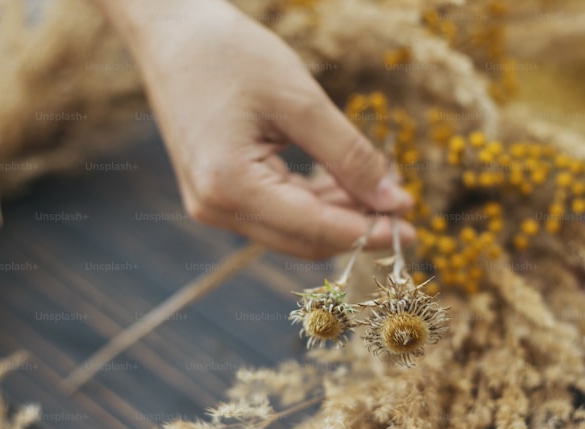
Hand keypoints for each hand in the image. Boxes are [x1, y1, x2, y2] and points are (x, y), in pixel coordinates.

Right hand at [96, 0, 415, 258]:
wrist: (171, 32)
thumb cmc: (229, 54)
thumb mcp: (301, 100)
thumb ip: (350, 157)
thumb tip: (394, 201)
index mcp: (230, 185)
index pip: (314, 229)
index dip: (368, 231)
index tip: (414, 226)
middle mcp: (216, 207)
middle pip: (303, 241)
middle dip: (355, 229)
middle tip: (403, 207)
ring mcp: (212, 205)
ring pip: (291, 231)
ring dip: (337, 217)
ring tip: (379, 189)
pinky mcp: (216, 194)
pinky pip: (275, 214)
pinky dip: (313, 205)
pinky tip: (344, 185)